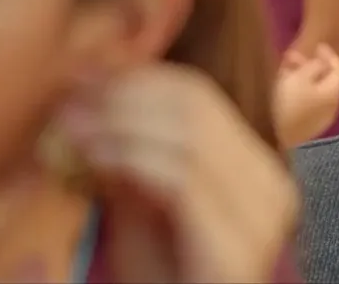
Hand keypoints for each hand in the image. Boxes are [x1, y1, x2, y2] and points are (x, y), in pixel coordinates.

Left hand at [58, 64, 298, 282]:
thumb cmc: (161, 278)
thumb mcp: (138, 202)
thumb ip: (124, 152)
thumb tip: (85, 92)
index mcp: (253, 168)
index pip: (197, 93)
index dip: (134, 76)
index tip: (78, 75)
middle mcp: (271, 185)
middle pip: (195, 103)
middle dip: (122, 94)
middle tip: (68, 97)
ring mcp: (263, 216)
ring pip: (189, 132)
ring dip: (119, 121)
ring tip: (69, 127)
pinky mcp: (240, 245)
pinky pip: (182, 177)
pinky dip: (130, 156)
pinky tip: (91, 158)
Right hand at [274, 44, 338, 145]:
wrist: (273, 134)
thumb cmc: (287, 100)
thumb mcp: (301, 76)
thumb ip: (315, 66)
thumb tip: (322, 64)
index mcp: (334, 93)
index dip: (329, 55)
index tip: (317, 46)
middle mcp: (332, 107)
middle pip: (327, 82)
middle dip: (313, 68)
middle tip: (292, 58)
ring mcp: (320, 120)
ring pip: (316, 93)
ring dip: (304, 80)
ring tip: (285, 72)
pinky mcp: (307, 128)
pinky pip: (308, 104)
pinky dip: (300, 93)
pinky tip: (284, 89)